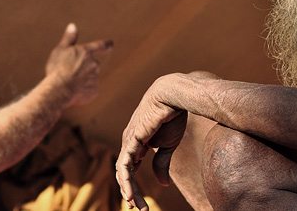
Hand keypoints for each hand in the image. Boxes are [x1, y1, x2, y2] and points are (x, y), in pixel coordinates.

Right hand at [45, 23, 112, 106]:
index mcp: (86, 52)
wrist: (58, 90)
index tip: (111, 43)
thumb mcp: (60, 50)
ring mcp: (95, 78)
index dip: (106, 44)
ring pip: (91, 77)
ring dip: (83, 79)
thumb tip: (73, 26)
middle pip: (93, 64)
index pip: (101, 45)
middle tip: (70, 73)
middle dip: (85, 67)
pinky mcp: (94, 90)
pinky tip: (73, 91)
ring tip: (69, 83)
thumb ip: (69, 38)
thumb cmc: (57, 69)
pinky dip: (83, 90)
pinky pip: (89, 89)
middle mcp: (94, 64)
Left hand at [116, 76, 184, 209]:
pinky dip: (126, 181)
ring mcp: (128, 141)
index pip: (131, 169)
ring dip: (129, 191)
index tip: (143, 205)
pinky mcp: (131, 140)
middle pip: (125, 173)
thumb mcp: (168, 145)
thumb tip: (162, 185)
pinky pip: (124, 165)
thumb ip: (162, 163)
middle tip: (140, 210)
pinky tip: (130, 195)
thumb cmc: (172, 116)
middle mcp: (129, 143)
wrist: (173, 97)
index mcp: (137, 143)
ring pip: (123, 172)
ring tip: (135, 206)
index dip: (135, 187)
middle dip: (132, 193)